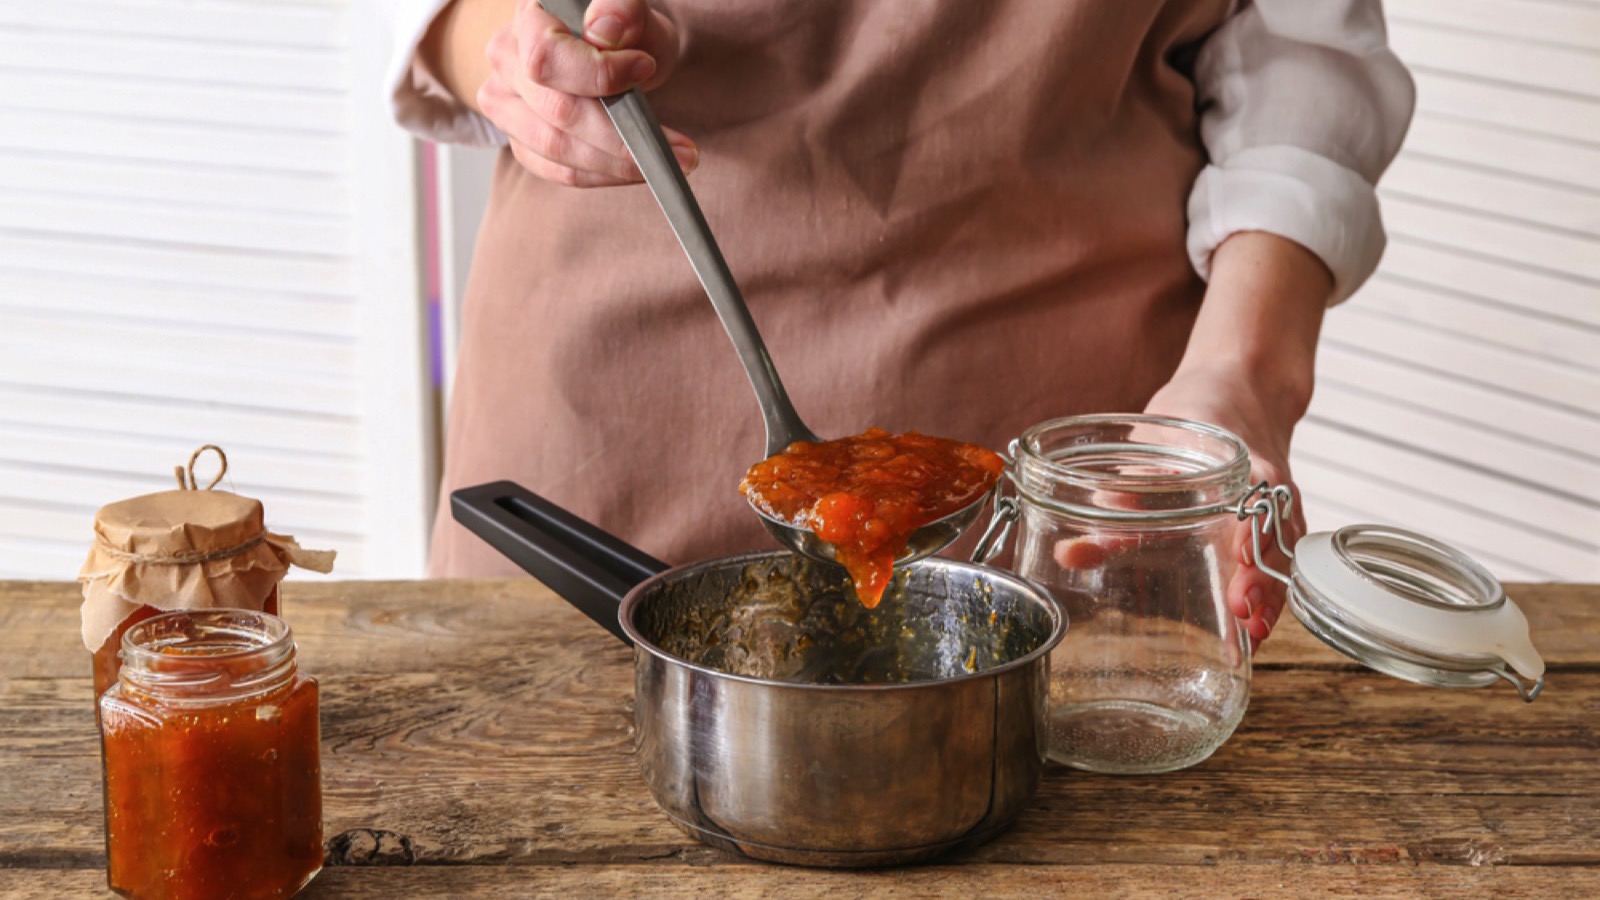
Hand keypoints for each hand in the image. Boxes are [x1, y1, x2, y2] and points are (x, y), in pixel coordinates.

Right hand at [479, 0, 695, 185]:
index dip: (597, 73)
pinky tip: (636, 170)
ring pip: (556, 149)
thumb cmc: (622, 31)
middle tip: (678, 147)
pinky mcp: (520, 140)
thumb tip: (606, 31)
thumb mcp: (633, 13)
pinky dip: (603, 176)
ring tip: (665, 161)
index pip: (547, 56)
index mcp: (528, 20)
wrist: (610, 51)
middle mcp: (507, 61)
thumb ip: (623, 11)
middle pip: (557, 111)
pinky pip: (559, 171)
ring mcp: (506, 104)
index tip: (645, 69)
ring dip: (616, 164)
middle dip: (620, 135)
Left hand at [1142, 230, 1332, 649]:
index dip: (1250, 532)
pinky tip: (1248, 632)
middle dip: (1260, 581)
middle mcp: (1270, 492)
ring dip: (1266, 598)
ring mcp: (1276, 511)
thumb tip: (1072, 552)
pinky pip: (1275, 564)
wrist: (1240, 391)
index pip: (1257, 500)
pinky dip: (1265, 596)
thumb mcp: (1155, 443)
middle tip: (1240, 616)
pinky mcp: (1271, 527)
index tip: (1239, 557)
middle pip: (1274, 542)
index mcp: (1245, 463)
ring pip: (1279, 559)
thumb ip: (1120, 496)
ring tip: (1248, 640)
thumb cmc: (1195, 418)